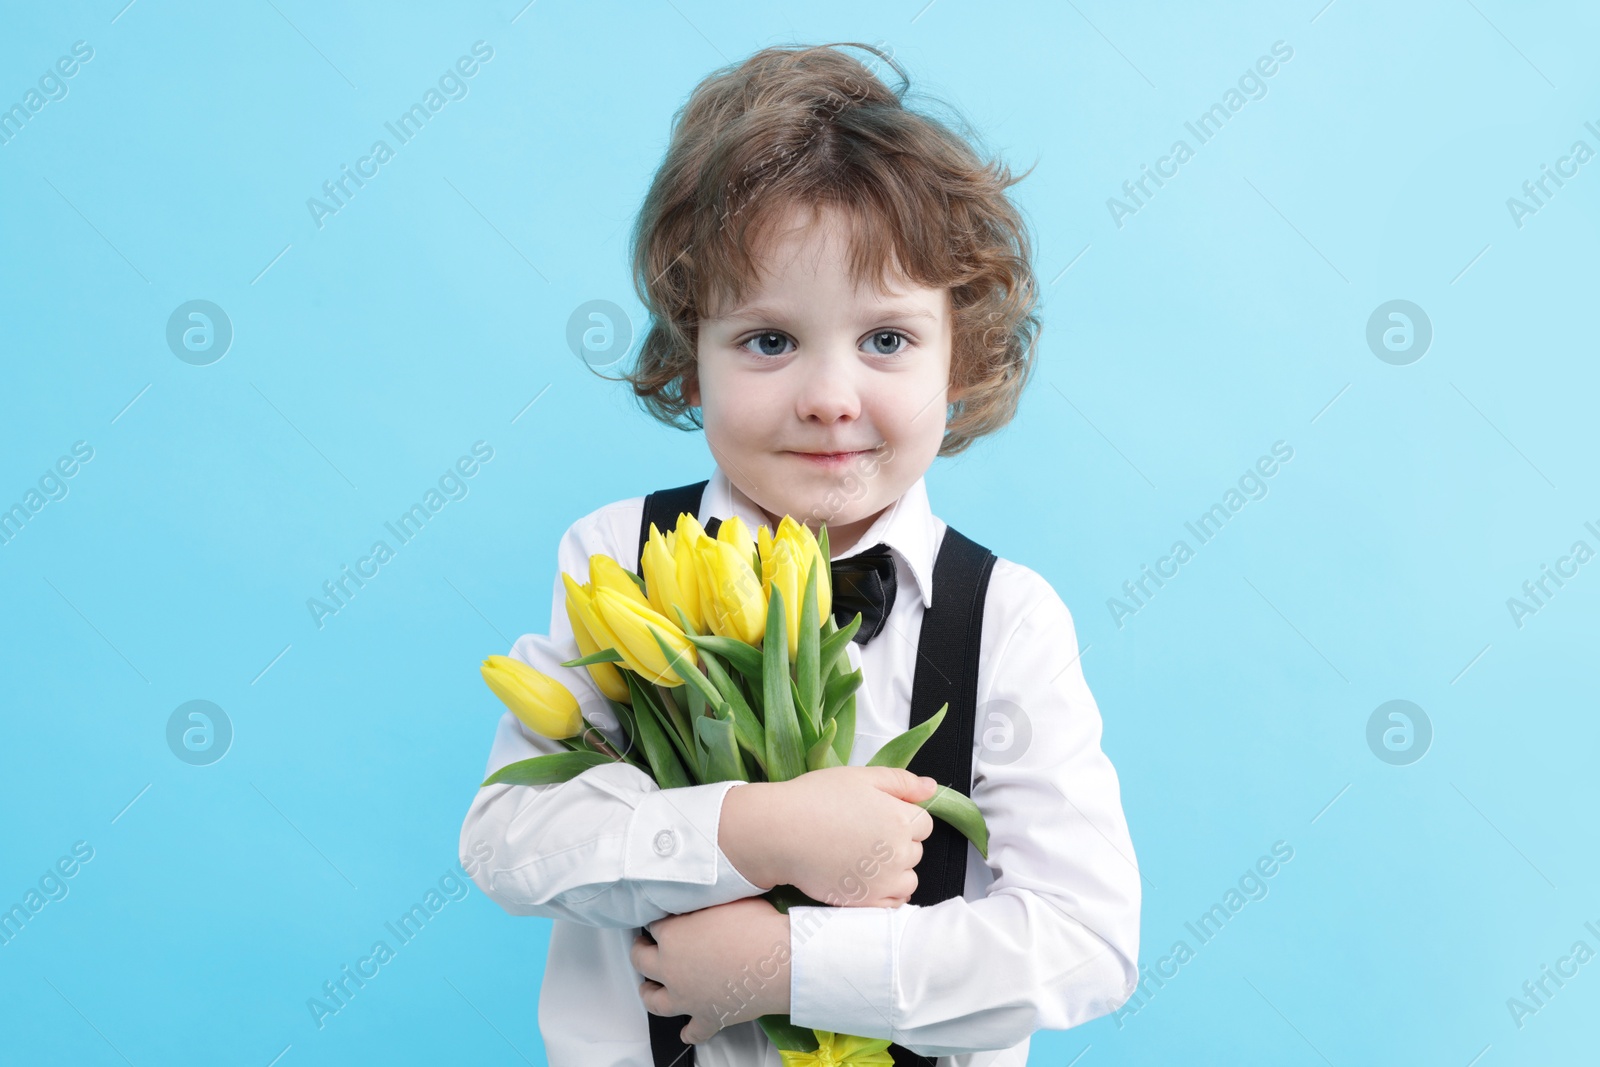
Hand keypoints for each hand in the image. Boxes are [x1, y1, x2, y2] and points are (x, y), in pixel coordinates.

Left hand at [631, 897, 790, 1043]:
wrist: (779, 963)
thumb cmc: (756, 928)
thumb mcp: (724, 900)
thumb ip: (702, 905)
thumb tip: (699, 905)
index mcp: (672, 936)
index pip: (654, 926)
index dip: (659, 922)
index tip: (663, 921)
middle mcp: (672, 969)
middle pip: (642, 961)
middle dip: (641, 952)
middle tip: (644, 947)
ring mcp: (687, 998)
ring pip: (655, 1001)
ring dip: (649, 993)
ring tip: (649, 988)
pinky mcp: (707, 1017)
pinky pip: (693, 1031)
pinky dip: (689, 1032)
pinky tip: (686, 1032)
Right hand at [721, 766, 937, 907]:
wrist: (779, 832)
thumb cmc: (815, 799)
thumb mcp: (861, 776)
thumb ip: (901, 781)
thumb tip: (930, 788)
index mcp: (900, 819)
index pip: (924, 823)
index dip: (902, 817)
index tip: (878, 815)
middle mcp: (898, 852)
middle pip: (915, 850)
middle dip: (897, 842)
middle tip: (864, 834)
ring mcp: (883, 880)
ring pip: (908, 878)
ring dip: (895, 870)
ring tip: (864, 858)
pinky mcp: (866, 902)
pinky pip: (893, 904)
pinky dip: (886, 894)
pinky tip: (867, 880)